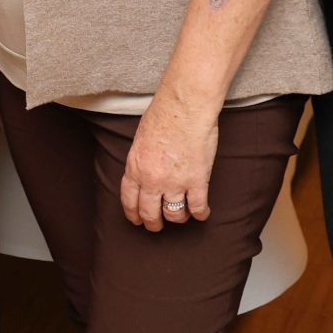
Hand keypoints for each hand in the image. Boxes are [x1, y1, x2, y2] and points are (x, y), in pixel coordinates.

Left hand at [121, 91, 218, 230]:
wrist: (184, 106)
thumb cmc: (163, 114)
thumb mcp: (140, 139)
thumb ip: (141, 160)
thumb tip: (144, 172)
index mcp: (135, 167)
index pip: (129, 200)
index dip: (133, 213)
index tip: (137, 220)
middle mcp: (152, 180)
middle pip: (149, 213)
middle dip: (153, 223)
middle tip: (157, 225)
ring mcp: (174, 182)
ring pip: (173, 215)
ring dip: (178, 218)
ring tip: (182, 215)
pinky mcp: (196, 181)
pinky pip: (197, 208)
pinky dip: (200, 213)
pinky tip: (202, 212)